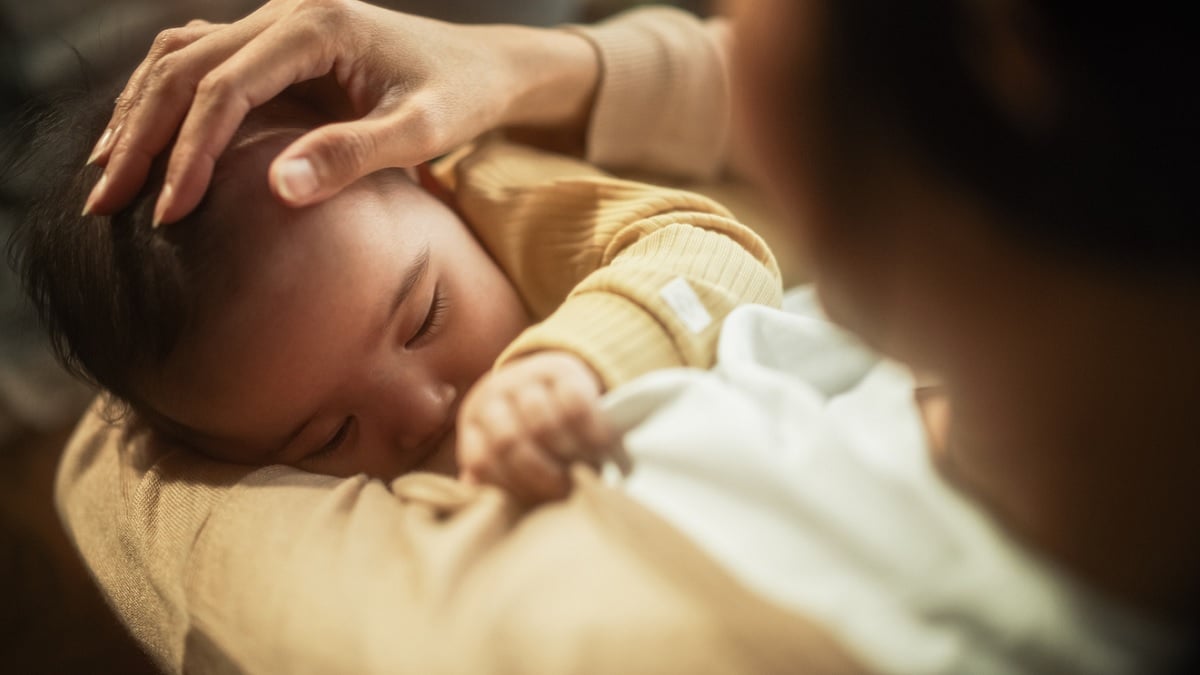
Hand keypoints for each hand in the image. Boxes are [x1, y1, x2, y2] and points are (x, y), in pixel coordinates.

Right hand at [84, 0, 597, 224]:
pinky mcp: (278, 41)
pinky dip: (165, 98)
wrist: (484, 68)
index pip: (225, 88)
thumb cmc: (460, 99)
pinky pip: (202, 59)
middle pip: (184, 67)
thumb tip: (277, 189)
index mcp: (317, 25)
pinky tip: (146, 141)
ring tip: (108, 173)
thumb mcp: (420, 132)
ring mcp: (278, 21)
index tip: (169, 213)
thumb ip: (353, 156)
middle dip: (141, 137)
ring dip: (140, 113)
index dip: (190, 152)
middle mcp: (286, 10)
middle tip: (106, 203)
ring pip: (180, 56)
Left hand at [457, 351, 614, 502]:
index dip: (511, 487)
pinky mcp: (561, 369)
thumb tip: (485, 499)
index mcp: (474, 421)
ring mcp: (525, 377)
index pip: (482, 461)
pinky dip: (591, 432)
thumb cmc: (531, 428)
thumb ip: (497, 475)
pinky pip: (575, 406)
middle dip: (540, 475)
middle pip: (509, 443)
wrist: (553, 377)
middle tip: (566, 491)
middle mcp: (493, 394)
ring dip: (567, 455)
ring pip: (542, 425)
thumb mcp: (507, 447)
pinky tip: (603, 447)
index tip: (537, 503)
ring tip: (586, 471)